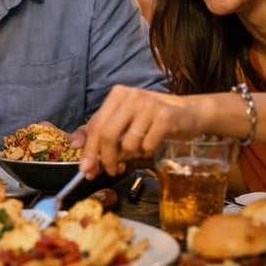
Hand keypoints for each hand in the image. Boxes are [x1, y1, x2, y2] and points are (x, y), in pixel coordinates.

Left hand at [80, 85, 198, 178]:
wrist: (188, 113)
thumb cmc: (152, 120)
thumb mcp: (125, 122)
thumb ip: (101, 133)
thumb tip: (77, 149)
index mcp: (117, 95)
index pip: (96, 126)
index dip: (89, 151)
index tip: (86, 170)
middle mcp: (131, 95)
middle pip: (107, 135)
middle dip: (106, 159)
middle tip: (111, 171)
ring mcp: (148, 104)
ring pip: (128, 144)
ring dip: (133, 154)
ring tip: (142, 146)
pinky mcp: (165, 117)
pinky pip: (147, 145)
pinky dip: (149, 150)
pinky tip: (155, 142)